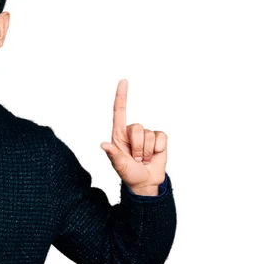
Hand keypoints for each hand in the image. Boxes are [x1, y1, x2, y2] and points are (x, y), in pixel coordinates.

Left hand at [100, 79, 167, 194]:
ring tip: (143, 160)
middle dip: (137, 147)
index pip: (119, 111)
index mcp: (119, 134)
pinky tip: (155, 155)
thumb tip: (103, 145)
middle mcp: (132, 132)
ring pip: (149, 135)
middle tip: (136, 159)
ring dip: (147, 151)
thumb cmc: (128, 172)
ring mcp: (146, 135)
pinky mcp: (159, 139)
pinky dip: (159, 149)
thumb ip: (113, 155)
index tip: (123, 81)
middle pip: (137, 128)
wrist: (145, 182)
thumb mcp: (118, 165)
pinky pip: (161, 137)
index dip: (121, 96)